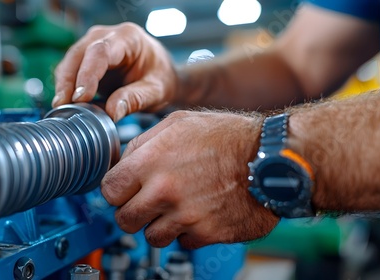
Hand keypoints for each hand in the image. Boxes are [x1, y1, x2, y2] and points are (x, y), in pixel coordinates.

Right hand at [53, 22, 177, 121]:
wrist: (161, 74)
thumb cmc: (160, 78)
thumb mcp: (156, 91)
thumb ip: (135, 100)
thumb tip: (110, 113)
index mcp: (128, 38)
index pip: (100, 52)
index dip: (87, 74)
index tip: (80, 98)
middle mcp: (107, 36)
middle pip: (79, 54)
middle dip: (68, 81)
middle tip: (62, 105)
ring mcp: (94, 44)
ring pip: (70, 62)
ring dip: (64, 85)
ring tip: (62, 108)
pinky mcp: (87, 59)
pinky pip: (71, 71)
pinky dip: (67, 87)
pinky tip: (66, 105)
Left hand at [101, 110, 278, 248]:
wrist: (271, 158)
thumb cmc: (228, 137)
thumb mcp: (179, 123)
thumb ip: (144, 142)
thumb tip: (123, 161)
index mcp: (151, 162)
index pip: (108, 191)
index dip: (116, 191)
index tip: (125, 190)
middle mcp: (164, 191)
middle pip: (124, 220)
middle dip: (132, 212)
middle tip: (148, 202)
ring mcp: (185, 216)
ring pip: (152, 236)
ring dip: (160, 224)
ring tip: (177, 206)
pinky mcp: (206, 233)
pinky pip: (183, 243)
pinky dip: (188, 232)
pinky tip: (199, 213)